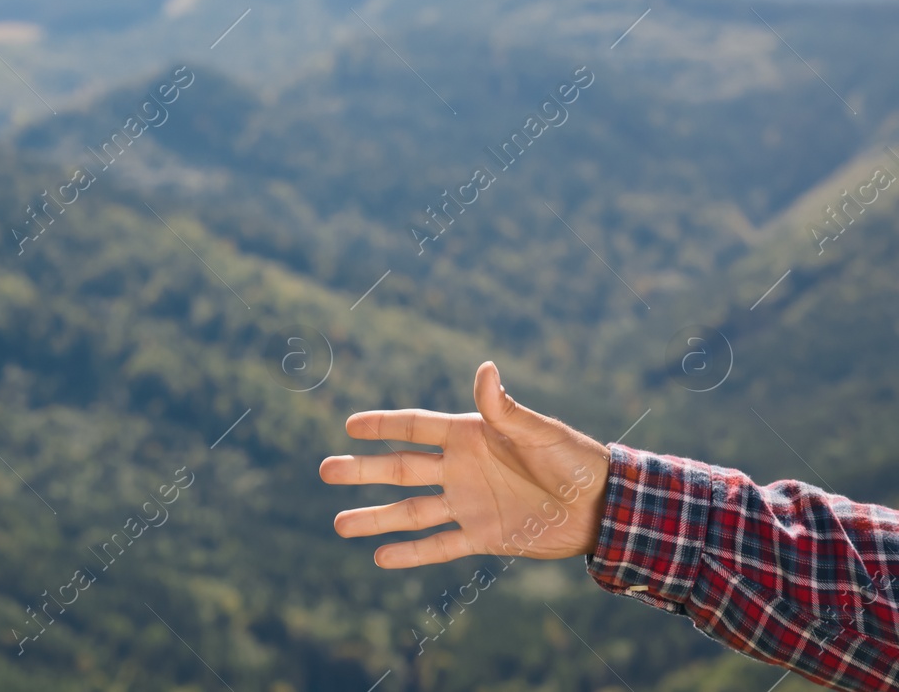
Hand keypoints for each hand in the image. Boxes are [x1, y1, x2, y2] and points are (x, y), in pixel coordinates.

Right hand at [320, 361, 610, 566]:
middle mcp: (460, 468)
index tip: (349, 426)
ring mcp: (467, 503)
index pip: (415, 427)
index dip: (382, 426)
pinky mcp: (481, 535)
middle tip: (325, 470)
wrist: (602, 506)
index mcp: (469, 435)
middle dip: (363, 470)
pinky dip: (411, 553)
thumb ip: (506, 409)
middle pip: (401, 469)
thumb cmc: (573, 459)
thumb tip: (486, 369)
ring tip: (339, 523)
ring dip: (375, 516)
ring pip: (410, 511)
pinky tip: (380, 557)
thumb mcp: (539, 432)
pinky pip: (438, 545)